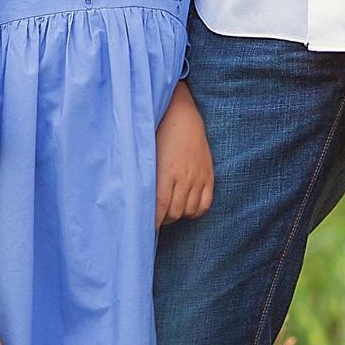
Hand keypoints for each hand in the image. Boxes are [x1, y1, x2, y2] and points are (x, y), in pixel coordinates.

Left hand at [154, 81, 214, 228]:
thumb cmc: (158, 134)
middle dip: (163, 220)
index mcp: (167, 171)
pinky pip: (205, 204)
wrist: (181, 116)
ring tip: (168, 213)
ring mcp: (198, 177)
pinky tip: (185, 208)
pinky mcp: (208, 176)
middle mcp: (185, 177)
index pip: (160, 207)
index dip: (153, 222)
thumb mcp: (147, 155)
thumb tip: (135, 201)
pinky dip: (194, 211)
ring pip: (189, 210)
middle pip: (174, 212)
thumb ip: (144, 178)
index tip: (143, 228)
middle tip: (154, 219)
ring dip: (177, 215)